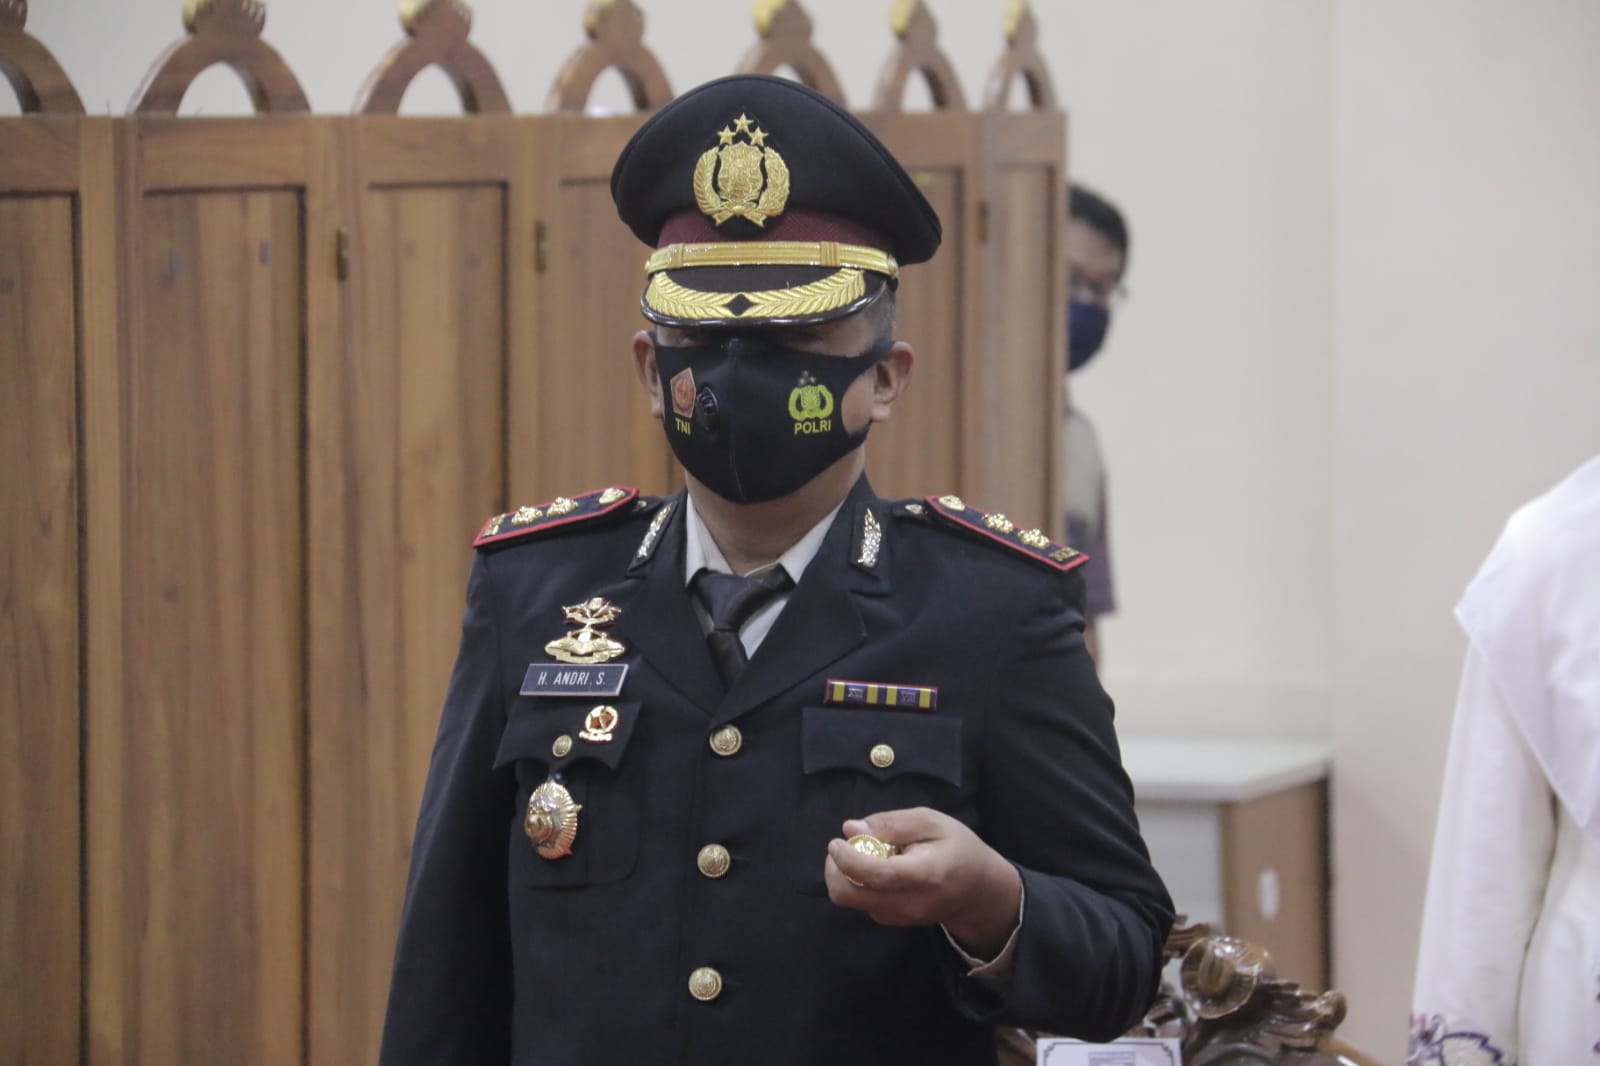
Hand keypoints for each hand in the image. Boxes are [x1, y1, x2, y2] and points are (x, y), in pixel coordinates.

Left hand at [824, 807, 1021, 958]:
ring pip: (853, 901)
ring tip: (866, 855)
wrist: (979, 891)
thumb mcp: (932, 822)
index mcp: (924, 874)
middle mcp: (909, 902)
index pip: (877, 874)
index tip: (836, 842)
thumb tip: (850, 829)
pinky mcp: (895, 921)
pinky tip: (876, 869)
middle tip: (841, 848)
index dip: (849, 859)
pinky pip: (864, 904)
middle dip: (835, 870)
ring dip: (846, 877)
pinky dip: (859, 885)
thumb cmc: (958, 848)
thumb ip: (892, 824)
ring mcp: (901, 917)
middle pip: (851, 896)